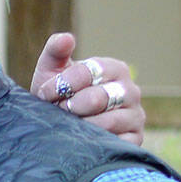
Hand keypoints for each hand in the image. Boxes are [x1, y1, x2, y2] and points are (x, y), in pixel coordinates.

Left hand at [30, 32, 145, 144]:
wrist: (60, 126)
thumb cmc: (58, 95)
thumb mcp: (52, 72)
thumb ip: (56, 51)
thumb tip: (66, 38)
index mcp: (114, 69)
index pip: (89, 72)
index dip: (62, 84)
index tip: (45, 93)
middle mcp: (130, 91)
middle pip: (98, 98)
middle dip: (71, 106)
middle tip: (59, 111)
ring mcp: (136, 116)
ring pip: (107, 122)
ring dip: (80, 126)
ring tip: (68, 125)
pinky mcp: (135, 140)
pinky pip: (116, 143)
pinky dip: (95, 143)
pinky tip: (83, 141)